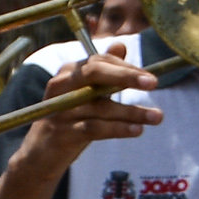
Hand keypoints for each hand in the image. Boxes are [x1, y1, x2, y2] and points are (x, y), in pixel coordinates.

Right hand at [11, 47, 160, 179]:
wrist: (40, 154)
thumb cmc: (69, 120)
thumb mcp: (85, 94)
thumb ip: (104, 71)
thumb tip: (121, 44)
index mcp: (67, 74)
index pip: (98, 62)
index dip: (126, 68)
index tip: (150, 78)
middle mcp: (60, 86)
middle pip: (94, 74)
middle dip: (126, 76)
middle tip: (154, 83)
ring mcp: (60, 110)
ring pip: (100, 106)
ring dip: (132, 111)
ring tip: (157, 117)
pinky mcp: (62, 133)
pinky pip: (95, 128)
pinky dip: (118, 128)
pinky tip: (137, 131)